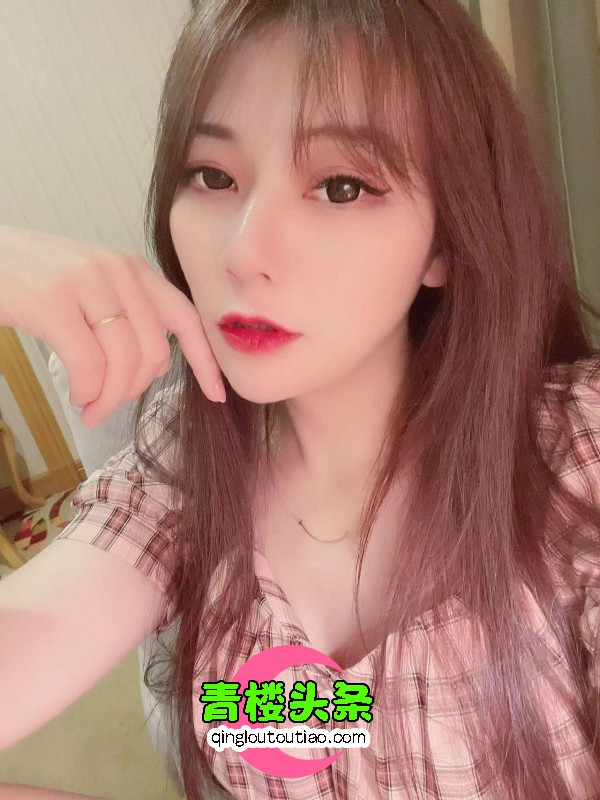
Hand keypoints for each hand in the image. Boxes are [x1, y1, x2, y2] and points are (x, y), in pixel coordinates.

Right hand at [0, 225, 225, 426]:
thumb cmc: (36, 281)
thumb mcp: (93, 286)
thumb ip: (127, 314)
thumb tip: (152, 367)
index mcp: (134, 270)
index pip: (185, 319)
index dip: (205, 361)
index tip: (217, 395)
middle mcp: (118, 271)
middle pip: (154, 353)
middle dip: (133, 392)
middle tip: (106, 407)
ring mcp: (87, 283)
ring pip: (123, 363)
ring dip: (107, 399)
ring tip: (88, 407)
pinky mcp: (53, 302)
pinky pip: (89, 366)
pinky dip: (86, 391)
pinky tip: (76, 394)